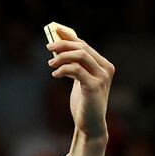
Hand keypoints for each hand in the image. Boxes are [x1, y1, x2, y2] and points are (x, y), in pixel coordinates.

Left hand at [46, 26, 114, 155]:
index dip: (70, 37)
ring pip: (81, 56)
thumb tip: (58, 48)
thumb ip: (73, 66)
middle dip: (64, 44)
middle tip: (48, 46)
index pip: (85, 45)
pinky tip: (55, 74)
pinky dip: (64, 69)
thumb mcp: (79, 81)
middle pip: (83, 48)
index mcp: (103, 65)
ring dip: (62, 56)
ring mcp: (102, 77)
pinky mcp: (94, 86)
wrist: (90, 124)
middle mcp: (105, 68)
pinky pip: (77, 70)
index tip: (55, 31)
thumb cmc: (84, 102)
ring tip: (50, 64)